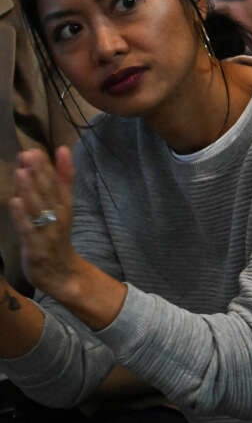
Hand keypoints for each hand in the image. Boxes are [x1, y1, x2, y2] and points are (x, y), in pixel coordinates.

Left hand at [8, 147, 78, 296]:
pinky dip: (22, 217)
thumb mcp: (62, 205)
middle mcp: (59, 216)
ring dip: (31, 191)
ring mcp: (48, 232)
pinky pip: (28, 230)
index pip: (60, 184)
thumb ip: (62, 178)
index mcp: (65, 205)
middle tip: (30, 154)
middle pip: (50, 193)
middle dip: (40, 174)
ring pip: (39, 209)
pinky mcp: (36, 247)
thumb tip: (62, 149)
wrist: (61, 273)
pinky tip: (15, 202)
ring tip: (22, 172)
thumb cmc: (56, 235)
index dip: (53, 166)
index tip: (41, 149)